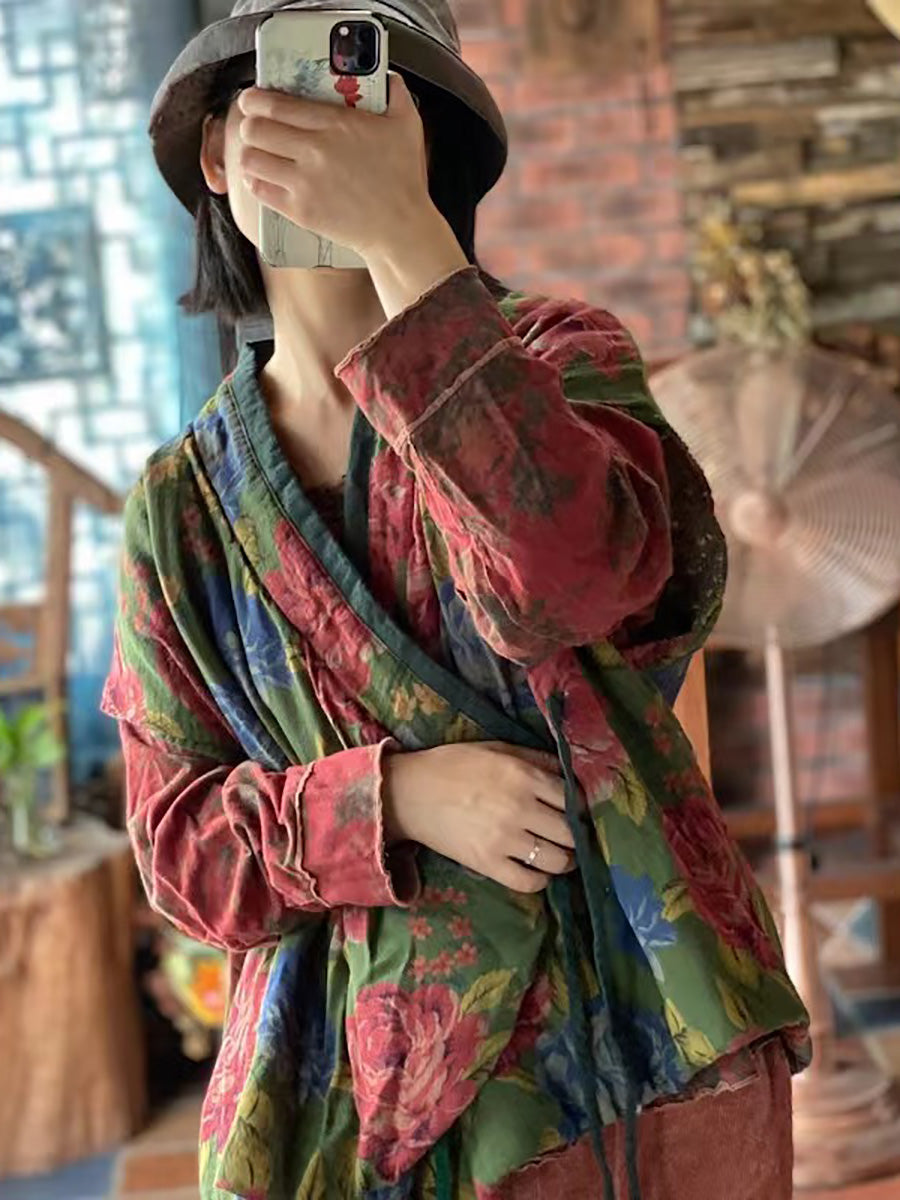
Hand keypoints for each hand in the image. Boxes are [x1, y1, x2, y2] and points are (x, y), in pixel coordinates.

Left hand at [236, 77, 463, 270]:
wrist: (400, 228)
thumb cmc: (405, 179)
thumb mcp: (407, 125)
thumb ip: (395, 92)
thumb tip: (387, 75)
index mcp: (335, 123)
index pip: (275, 103)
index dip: (255, 99)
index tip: (252, 99)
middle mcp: (314, 150)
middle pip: (255, 129)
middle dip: (249, 124)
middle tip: (255, 126)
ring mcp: (304, 182)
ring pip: (251, 159)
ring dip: (250, 153)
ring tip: (258, 153)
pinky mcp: (300, 211)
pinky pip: (259, 190)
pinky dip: (255, 182)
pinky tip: (263, 179)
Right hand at [382, 742, 576, 893]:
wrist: (409, 793)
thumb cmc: (452, 766)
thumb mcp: (495, 748)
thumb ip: (534, 758)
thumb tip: (567, 771)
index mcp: (522, 775)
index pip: (572, 798)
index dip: (579, 807)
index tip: (576, 812)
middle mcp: (519, 807)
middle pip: (570, 832)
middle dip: (575, 835)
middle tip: (570, 836)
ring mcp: (504, 839)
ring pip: (557, 860)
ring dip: (563, 860)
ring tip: (557, 855)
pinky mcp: (487, 864)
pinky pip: (529, 882)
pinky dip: (539, 880)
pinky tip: (535, 870)